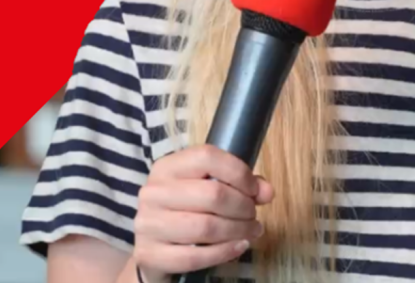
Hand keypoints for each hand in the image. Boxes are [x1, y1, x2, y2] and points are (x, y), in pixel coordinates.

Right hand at [132, 144, 274, 282]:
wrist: (154, 245)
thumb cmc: (186, 209)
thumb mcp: (208, 187)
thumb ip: (241, 184)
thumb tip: (267, 192)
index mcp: (167, 167)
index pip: (207, 157)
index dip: (239, 173)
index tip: (254, 189)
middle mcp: (154, 192)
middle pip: (212, 194)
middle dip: (243, 207)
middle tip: (253, 215)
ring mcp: (148, 224)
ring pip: (206, 227)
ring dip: (238, 230)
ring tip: (251, 231)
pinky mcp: (150, 254)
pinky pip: (195, 256)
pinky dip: (224, 252)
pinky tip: (238, 247)